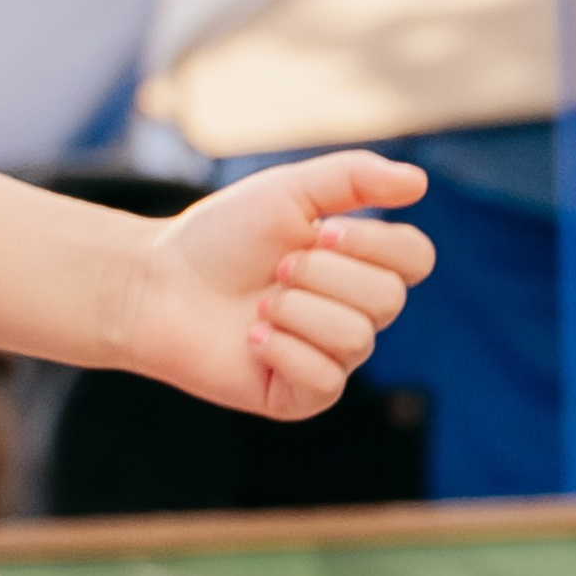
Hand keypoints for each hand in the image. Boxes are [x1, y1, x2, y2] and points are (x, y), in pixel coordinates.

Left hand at [123, 153, 432, 419]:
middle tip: (276, 269)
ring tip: (259, 305)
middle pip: (389, 298)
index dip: (375, 242)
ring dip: (297, 310)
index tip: (320, 231)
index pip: (416, 258)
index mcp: (360, 265)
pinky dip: (282, 349)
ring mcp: (329, 358)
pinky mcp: (298, 397)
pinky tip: (250, 338)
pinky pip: (325, 379)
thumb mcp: (287, 191)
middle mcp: (354, 313)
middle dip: (323, 274)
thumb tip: (420, 182)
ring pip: (357, 339)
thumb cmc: (221, 237)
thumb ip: (354, 179)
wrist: (156, 283)